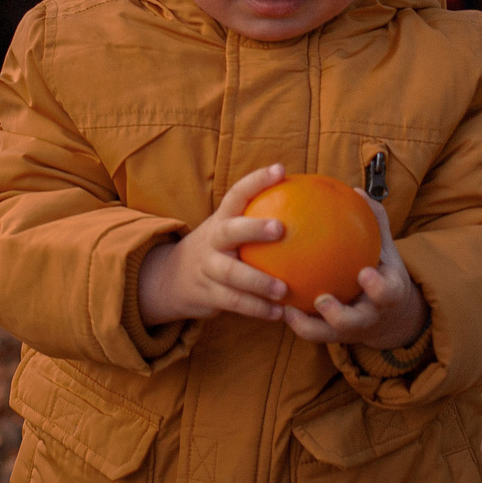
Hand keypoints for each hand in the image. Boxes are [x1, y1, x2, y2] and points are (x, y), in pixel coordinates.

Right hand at [136, 164, 295, 326]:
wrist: (171, 279)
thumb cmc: (218, 249)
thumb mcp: (228, 230)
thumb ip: (256, 220)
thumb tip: (310, 207)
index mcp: (221, 219)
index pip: (237, 194)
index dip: (257, 180)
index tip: (280, 170)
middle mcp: (213, 240)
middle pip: (229, 231)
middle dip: (252, 228)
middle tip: (279, 229)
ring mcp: (208, 267)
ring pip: (231, 273)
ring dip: (258, 281)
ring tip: (283, 289)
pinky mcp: (208, 294)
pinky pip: (234, 302)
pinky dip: (257, 308)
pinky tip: (279, 312)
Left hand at [280, 193, 426, 351]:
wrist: (385, 311)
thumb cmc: (381, 267)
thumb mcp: (385, 246)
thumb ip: (374, 221)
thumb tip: (356, 191)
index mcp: (387, 294)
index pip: (388, 293)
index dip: (378, 287)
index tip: (365, 272)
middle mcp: (369, 316)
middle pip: (357, 322)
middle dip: (340, 315)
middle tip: (322, 299)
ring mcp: (349, 330)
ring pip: (329, 335)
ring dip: (309, 326)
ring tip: (288, 309)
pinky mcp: (331, 336)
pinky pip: (311, 332)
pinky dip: (296, 323)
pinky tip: (276, 305)